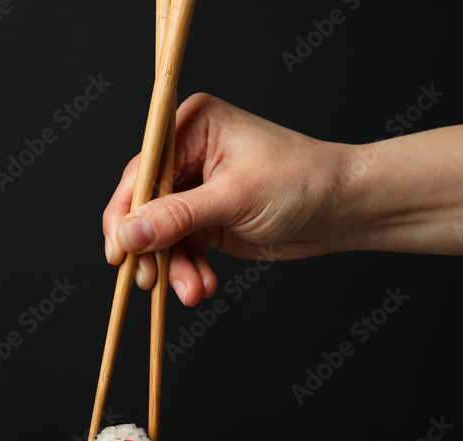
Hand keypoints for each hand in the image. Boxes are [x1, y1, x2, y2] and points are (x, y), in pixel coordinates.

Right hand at [102, 93, 354, 305]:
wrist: (344, 208)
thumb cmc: (302, 182)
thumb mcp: (233, 198)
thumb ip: (176, 217)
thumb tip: (128, 234)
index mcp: (192, 126)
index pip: (141, 171)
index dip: (124, 213)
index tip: (118, 251)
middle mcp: (189, 154)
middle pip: (145, 206)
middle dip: (151, 248)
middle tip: (149, 280)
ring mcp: (197, 189)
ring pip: (162, 235)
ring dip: (173, 267)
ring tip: (192, 291)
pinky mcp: (208, 219)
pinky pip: (183, 249)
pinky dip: (189, 270)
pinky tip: (203, 286)